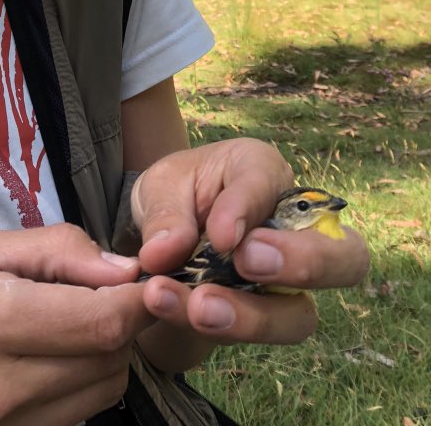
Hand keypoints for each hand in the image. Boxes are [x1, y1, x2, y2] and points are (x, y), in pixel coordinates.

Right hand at [0, 224, 151, 425]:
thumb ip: (56, 251)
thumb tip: (125, 267)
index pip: (103, 321)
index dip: (138, 298)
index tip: (145, 277)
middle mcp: (0, 387)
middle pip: (111, 360)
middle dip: (122, 322)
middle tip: (97, 291)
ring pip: (102, 392)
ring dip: (105, 354)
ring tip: (68, 323)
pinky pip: (76, 416)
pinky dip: (81, 383)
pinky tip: (51, 356)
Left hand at [129, 139, 369, 365]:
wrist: (158, 237)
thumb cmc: (176, 194)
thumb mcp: (161, 188)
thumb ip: (165, 214)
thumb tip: (163, 253)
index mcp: (261, 169)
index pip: (269, 181)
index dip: (247, 208)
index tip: (220, 235)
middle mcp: (291, 227)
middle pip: (345, 255)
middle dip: (306, 263)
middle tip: (248, 264)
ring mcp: (285, 281)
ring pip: (300, 314)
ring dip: (250, 317)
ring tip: (198, 308)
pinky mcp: (263, 318)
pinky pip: (257, 334)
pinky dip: (216, 328)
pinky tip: (169, 308)